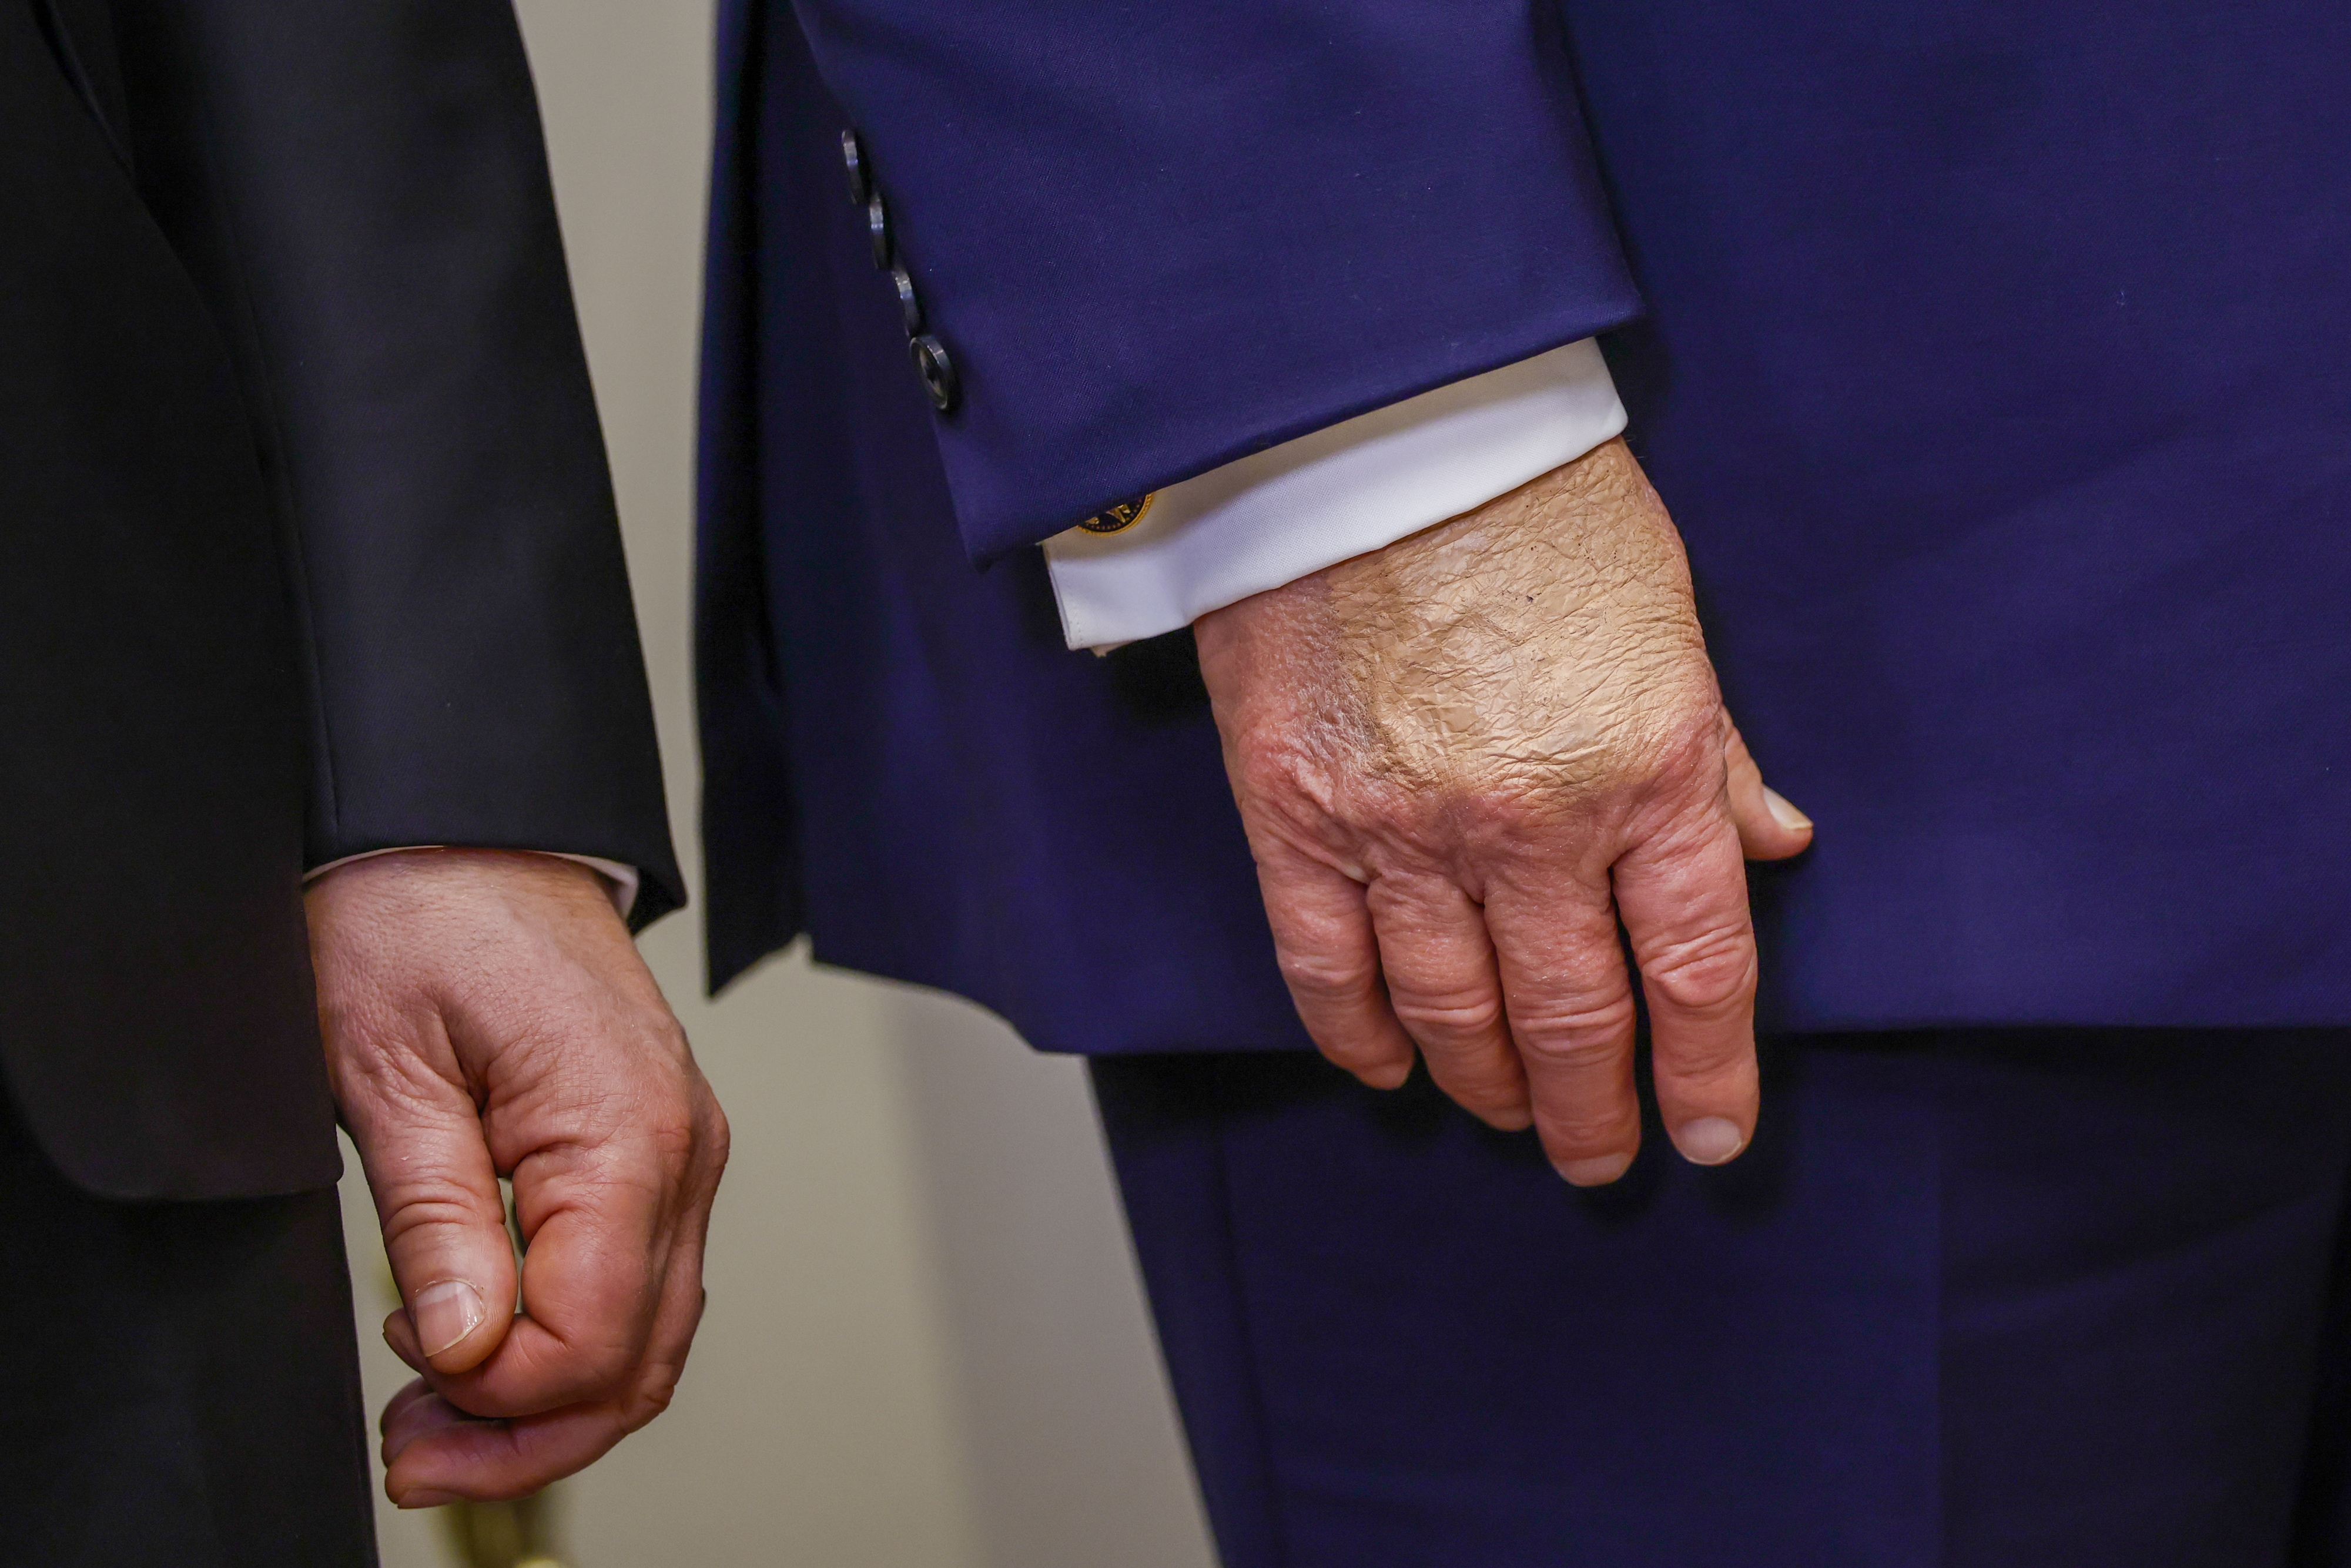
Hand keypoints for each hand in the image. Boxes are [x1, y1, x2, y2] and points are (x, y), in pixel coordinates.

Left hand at [308, 848, 727, 1504]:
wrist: (466, 825)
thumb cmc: (420, 914)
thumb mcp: (388, 1070)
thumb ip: (436, 1219)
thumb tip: (463, 1347)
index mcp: (626, 1131)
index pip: (591, 1339)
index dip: (497, 1398)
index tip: (406, 1385)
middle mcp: (680, 1148)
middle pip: (639, 1359)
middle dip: (527, 1438)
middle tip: (413, 1455)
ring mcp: (680, 1148)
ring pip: (650, 1335)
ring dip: (548, 1400)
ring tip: (435, 1414)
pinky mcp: (657, 1146)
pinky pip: (640, 1280)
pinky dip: (571, 1338)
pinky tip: (487, 1341)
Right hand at [1193, 438, 1809, 1183]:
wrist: (1371, 429)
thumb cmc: (1534, 503)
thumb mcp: (1667, 619)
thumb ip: (1713, 753)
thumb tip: (1768, 848)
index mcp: (1646, 768)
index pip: (1698, 969)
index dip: (1709, 1073)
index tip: (1711, 1135)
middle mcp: (1532, 822)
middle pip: (1575, 1019)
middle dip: (1594, 1110)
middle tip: (1600, 1157)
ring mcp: (1405, 829)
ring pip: (1453, 1012)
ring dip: (1487, 1086)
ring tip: (1505, 1116)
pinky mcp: (1297, 814)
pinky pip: (1326, 967)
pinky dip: (1358, 1036)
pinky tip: (1388, 1069)